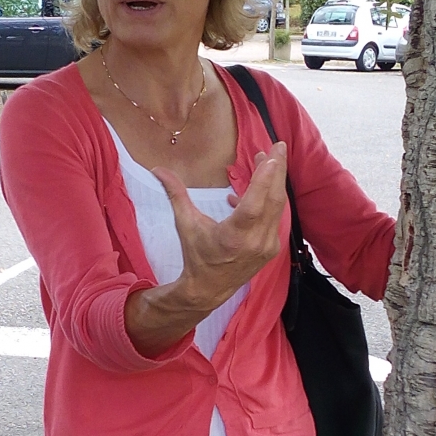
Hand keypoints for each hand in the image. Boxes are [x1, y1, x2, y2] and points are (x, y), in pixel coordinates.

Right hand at [154, 141, 287, 312]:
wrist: (209, 289)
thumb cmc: (196, 254)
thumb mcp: (185, 223)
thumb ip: (175, 194)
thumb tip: (157, 169)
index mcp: (233, 237)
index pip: (254, 205)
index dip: (264, 181)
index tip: (271, 158)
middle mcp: (255, 243)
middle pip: (273, 201)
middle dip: (277, 171)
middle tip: (278, 146)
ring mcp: (266, 246)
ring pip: (277, 207)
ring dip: (274, 182)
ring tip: (269, 160)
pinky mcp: (272, 248)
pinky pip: (273, 217)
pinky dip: (268, 200)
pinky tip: (254, 190)